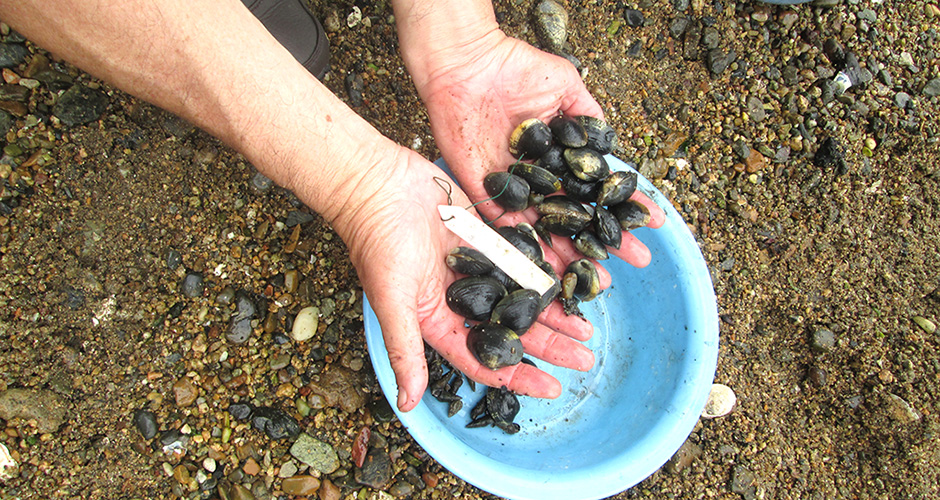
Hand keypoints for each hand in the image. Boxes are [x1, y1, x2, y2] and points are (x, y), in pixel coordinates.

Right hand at [332, 148, 594, 410]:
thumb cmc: (378, 244)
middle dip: (549, 346)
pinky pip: (525, 256)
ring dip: (554, 310)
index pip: (484, 358)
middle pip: (513, 329)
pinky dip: (549, 267)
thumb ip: (405, 351)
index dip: (518, 376)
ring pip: (524, 295)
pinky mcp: (488, 235)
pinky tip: (575, 278)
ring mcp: (477, 266)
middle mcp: (461, 298)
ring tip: (587, 324)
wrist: (377, 183)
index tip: (553, 388)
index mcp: (438, 320)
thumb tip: (407, 404)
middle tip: (586, 359)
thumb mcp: (392, 302)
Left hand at [415, 31, 664, 267]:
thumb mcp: (566, 87)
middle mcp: (540, 180)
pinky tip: (551, 271)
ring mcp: (515, 190)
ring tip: (603, 279)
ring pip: (548, 232)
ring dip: (574, 256)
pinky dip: (527, 251)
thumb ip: (588, 117)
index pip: (597, 188)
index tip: (655, 221)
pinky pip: (507, 229)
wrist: (469, 67)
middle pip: (578, 218)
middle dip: (609, 240)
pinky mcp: (486, 195)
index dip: (626, 204)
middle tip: (639, 260)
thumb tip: (611, 146)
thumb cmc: (516, 69)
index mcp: (559, 159)